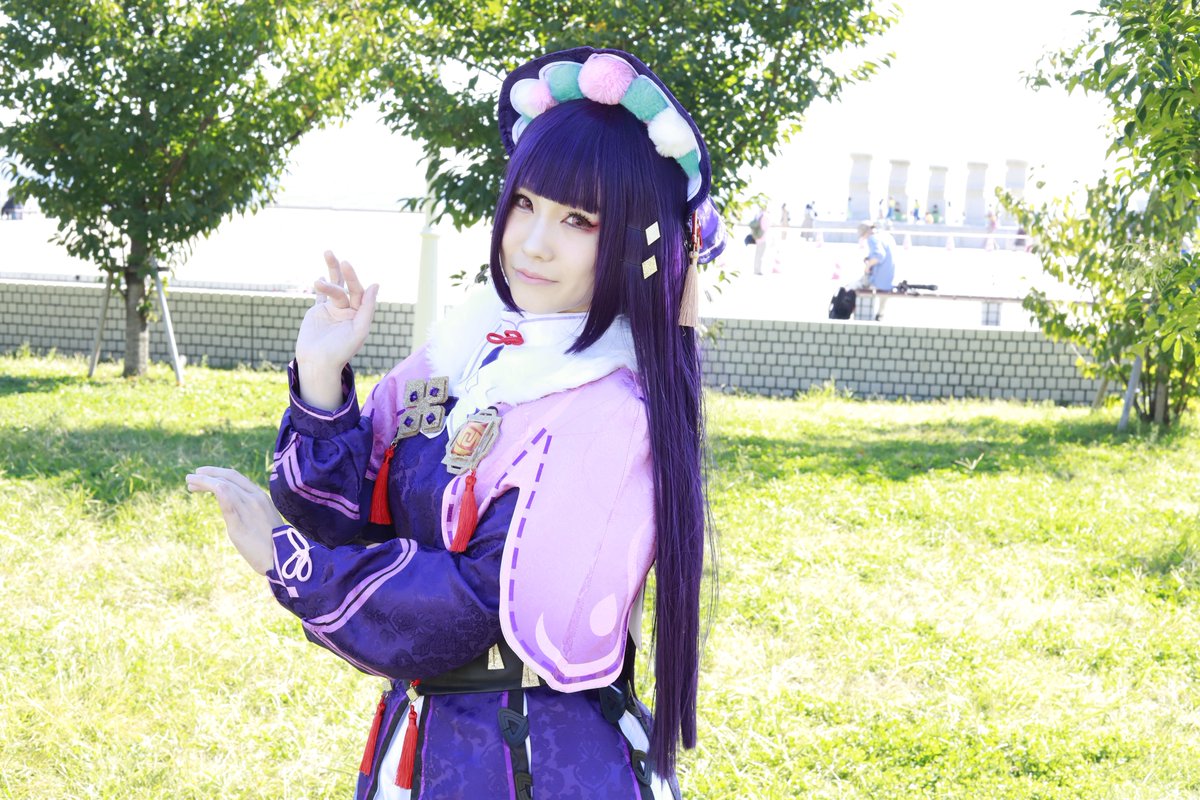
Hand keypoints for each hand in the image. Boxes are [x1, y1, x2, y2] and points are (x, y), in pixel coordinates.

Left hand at [186, 466, 281, 574]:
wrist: (283, 559)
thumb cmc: (273, 543)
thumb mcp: (262, 519)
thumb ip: (248, 510)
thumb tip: (231, 508)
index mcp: (261, 496)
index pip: (236, 477)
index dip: (218, 472)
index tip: (204, 474)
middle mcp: (255, 498)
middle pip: (228, 478)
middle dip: (207, 475)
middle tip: (191, 478)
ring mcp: (248, 509)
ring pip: (223, 486)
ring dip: (203, 482)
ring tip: (189, 484)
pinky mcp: (239, 523)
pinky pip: (226, 502)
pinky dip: (214, 490)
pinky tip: (200, 486)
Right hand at [295, 249, 378, 368]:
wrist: (318, 363)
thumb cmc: (341, 351)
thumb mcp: (359, 330)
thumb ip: (367, 308)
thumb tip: (375, 284)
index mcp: (360, 314)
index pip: (358, 292)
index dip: (354, 279)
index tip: (347, 267)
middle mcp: (347, 310)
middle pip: (346, 287)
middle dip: (341, 272)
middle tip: (335, 257)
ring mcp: (332, 310)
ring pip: (333, 287)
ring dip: (330, 272)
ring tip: (327, 253)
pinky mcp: (318, 312)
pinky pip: (320, 295)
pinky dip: (321, 285)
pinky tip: (321, 274)